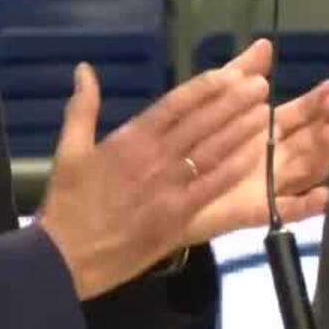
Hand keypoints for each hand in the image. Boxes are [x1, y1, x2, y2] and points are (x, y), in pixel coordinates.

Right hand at [36, 59, 270, 299]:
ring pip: (212, 152)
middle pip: (201, 124)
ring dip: (240, 130)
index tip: (230, 73)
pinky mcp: (178, 217)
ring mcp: (168, 188)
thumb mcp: (69, 151)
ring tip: (265, 111)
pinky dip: (234, 169)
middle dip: (233, 102)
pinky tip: (255, 156)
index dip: (205, 88)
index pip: (174, 105)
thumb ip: (82, 108)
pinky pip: (212, 188)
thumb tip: (84, 70)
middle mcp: (154, 159)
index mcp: (130, 140)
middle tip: (260, 84)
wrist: (64, 259)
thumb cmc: (68, 205)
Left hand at [181, 38, 328, 241]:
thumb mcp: (213, 100)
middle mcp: (275, 157)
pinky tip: (323, 196)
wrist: (153, 186)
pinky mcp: (253, 210)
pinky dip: (307, 206)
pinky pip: (285, 211)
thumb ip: (241, 73)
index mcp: (269, 130)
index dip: (321, 102)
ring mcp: (268, 185)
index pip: (306, 115)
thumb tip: (265, 44)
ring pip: (308, 169)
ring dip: (325, 152)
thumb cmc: (185, 141)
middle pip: (315, 141)